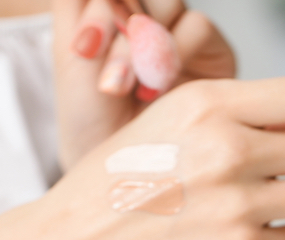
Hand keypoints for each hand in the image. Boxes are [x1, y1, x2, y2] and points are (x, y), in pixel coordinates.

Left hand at [53, 0, 236, 169]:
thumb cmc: (92, 128)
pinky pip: (197, 28)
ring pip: (168, 2)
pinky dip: (174, 54)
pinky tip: (156, 93)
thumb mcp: (74, 66)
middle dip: (118, 27)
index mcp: (103, 10)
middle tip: (109, 81)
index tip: (84, 49)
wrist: (123, 178)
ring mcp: (176, 30)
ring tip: (131, 89)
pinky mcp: (210, 51)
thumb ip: (85, 14)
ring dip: (146, 42)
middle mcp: (141, 14)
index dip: (99, 9)